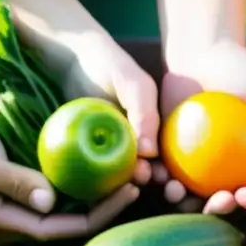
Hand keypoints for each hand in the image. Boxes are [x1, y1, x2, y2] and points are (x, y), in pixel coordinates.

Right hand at [0, 112, 138, 240]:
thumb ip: (12, 179)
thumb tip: (50, 200)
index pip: (55, 228)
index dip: (94, 215)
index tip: (125, 192)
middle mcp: (9, 221)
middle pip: (65, 223)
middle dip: (102, 208)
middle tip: (135, 182)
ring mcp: (14, 208)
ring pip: (63, 210)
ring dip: (94, 196)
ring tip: (126, 175)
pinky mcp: (18, 192)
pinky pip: (56, 194)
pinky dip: (80, 184)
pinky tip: (102, 168)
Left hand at [48, 31, 158, 183]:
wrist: (71, 58)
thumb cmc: (109, 65)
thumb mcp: (133, 85)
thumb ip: (145, 115)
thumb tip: (151, 153)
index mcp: (156, 131)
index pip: (171, 160)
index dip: (174, 176)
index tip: (170, 184)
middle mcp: (138, 146)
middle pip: (148, 174)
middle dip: (149, 182)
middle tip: (142, 179)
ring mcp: (113, 152)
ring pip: (122, 179)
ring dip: (123, 188)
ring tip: (122, 185)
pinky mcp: (88, 155)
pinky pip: (94, 175)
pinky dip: (96, 184)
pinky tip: (93, 188)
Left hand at [159, 41, 245, 214]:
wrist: (200, 52)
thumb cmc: (241, 68)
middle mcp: (228, 170)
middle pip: (226, 202)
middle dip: (223, 210)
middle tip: (218, 200)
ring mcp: (198, 167)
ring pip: (193, 197)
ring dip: (187, 204)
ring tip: (180, 192)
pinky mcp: (172, 157)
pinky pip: (168, 176)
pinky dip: (164, 181)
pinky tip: (161, 176)